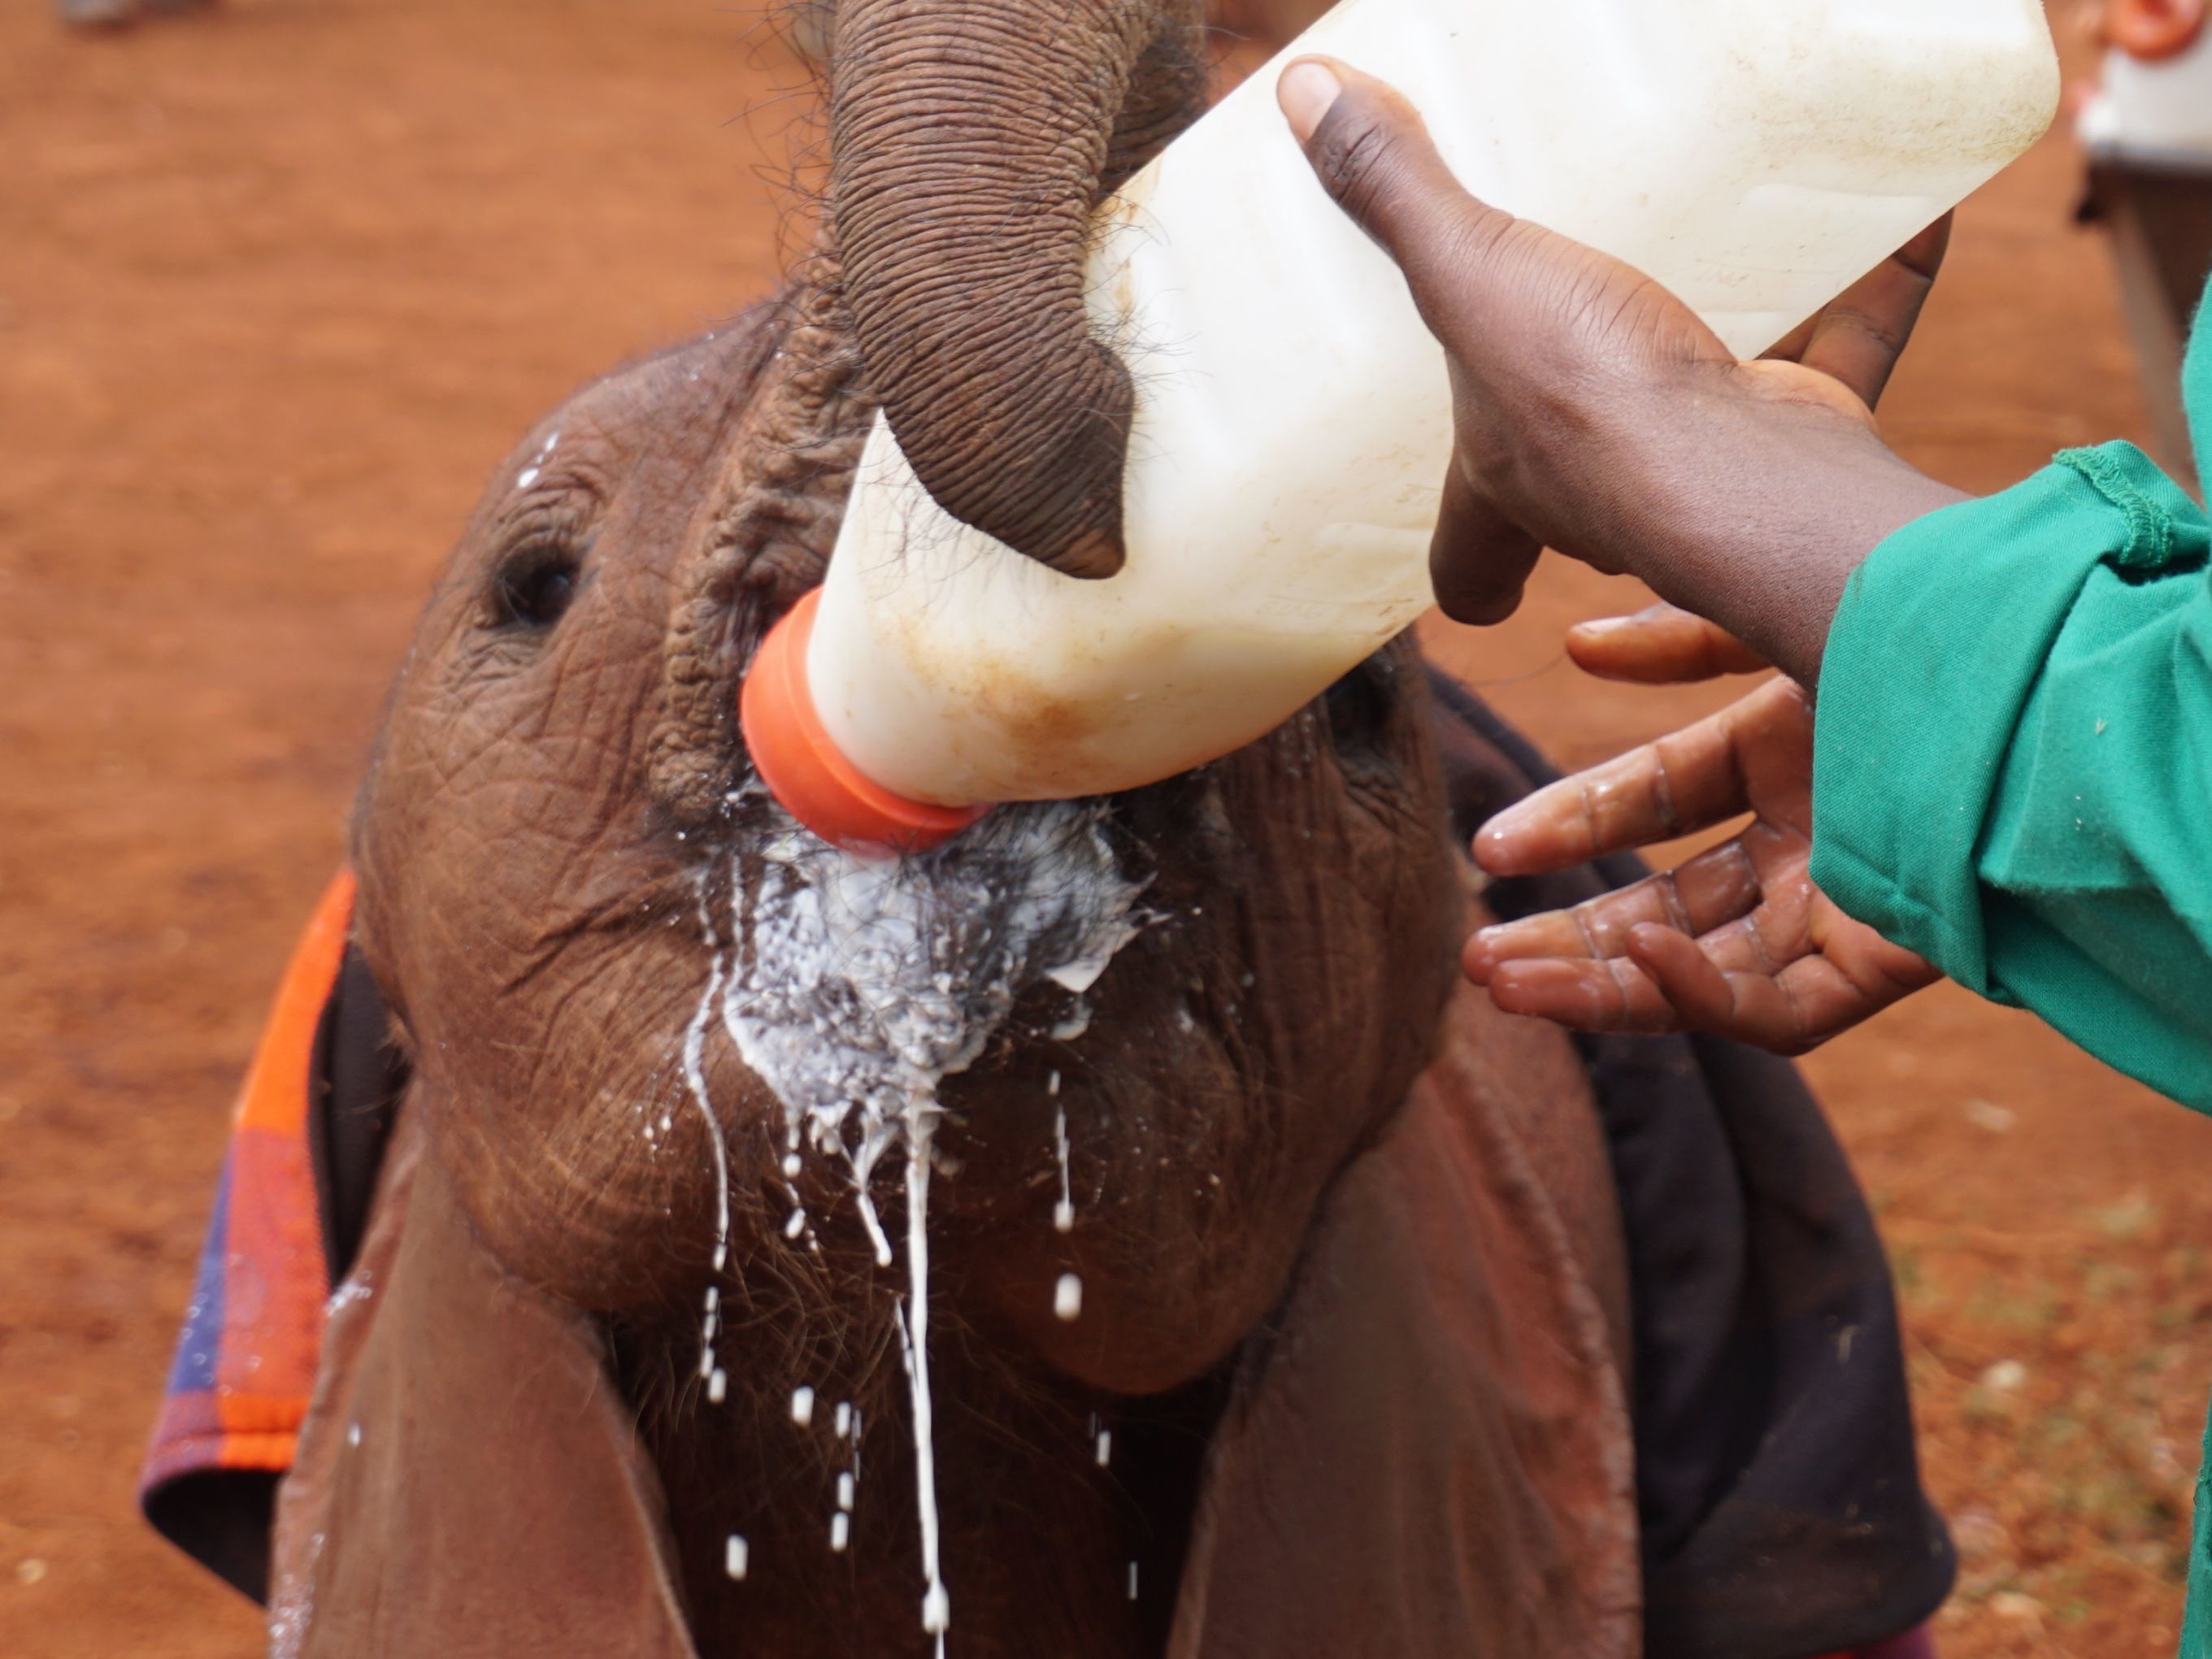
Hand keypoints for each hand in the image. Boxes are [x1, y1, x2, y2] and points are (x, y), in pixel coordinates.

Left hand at [1277, 58, 1965, 685]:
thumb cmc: (1591, 402)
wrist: (1751, 475)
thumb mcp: (1468, 278)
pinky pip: (1844, 346)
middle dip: (1592, 430)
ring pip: (1718, 409)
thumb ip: (1396, 193)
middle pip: (1589, 485)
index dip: (1465, 567)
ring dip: (1734, 338)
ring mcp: (1712, 466)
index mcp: (1512, 477)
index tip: (1467, 584)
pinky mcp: (1805, 428)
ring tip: (1731, 251)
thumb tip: (1304, 94)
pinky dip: (1875, 281)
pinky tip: (1899, 210)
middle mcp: (1607, 493)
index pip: (1468, 557)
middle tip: (1586, 354)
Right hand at [1461, 605, 1938, 1054]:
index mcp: (1797, 746)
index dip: (1575, 824)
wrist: (2043, 669)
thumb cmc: (1927, 625)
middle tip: (1479, 953)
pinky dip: (1707, 1003)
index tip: (1494, 845)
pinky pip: (1787, 1014)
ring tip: (1506, 989)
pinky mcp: (1896, 962)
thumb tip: (1576, 644)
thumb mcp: (1778, 611)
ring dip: (1604, 985)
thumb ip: (1682, 631)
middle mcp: (1821, 829)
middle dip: (1570, 932)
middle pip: (1670, 904)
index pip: (1665, 801)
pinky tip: (1644, 968)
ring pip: (1707, 972)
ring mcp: (1853, 899)